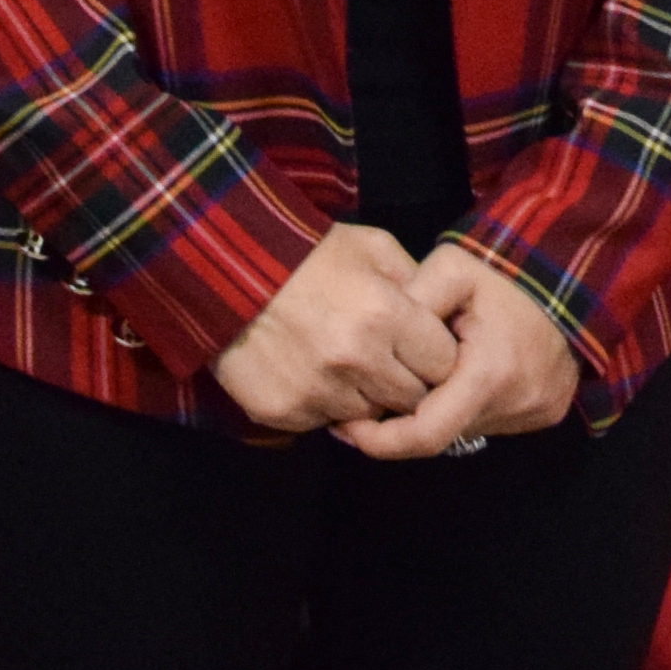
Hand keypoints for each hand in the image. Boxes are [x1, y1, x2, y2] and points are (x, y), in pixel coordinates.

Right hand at [212, 221, 460, 434]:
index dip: (436, 356)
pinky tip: (310, 370)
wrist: (224, 268)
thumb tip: (446, 316)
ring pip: (368, 415)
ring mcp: (318, 390)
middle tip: (387, 358)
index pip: (443, 363)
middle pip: (411, 398)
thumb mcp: (372, 247)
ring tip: (345, 361)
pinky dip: (323, 403)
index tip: (423, 347)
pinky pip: (323, 421)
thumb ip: (417, 281)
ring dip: (364, 395)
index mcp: (385, 315)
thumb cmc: (308, 254)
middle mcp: (356, 360)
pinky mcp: (284, 411)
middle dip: (406, 380)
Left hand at [343, 245, 582, 459]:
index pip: (424, 434)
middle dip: (405, 421)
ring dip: (440, 410)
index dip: (380, 441)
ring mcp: (536, 413)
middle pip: (443, 434)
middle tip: (376, 397)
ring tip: (426, 373)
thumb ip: (409, 301)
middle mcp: (516, 404)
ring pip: (465, 430)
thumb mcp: (450, 268)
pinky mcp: (546, 412)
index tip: (348, 428)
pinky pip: (492, 420)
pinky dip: (468, 405)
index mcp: (489, 375)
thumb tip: (372, 338)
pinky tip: (462, 374)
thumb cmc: (507, 271)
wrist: (574, 274)